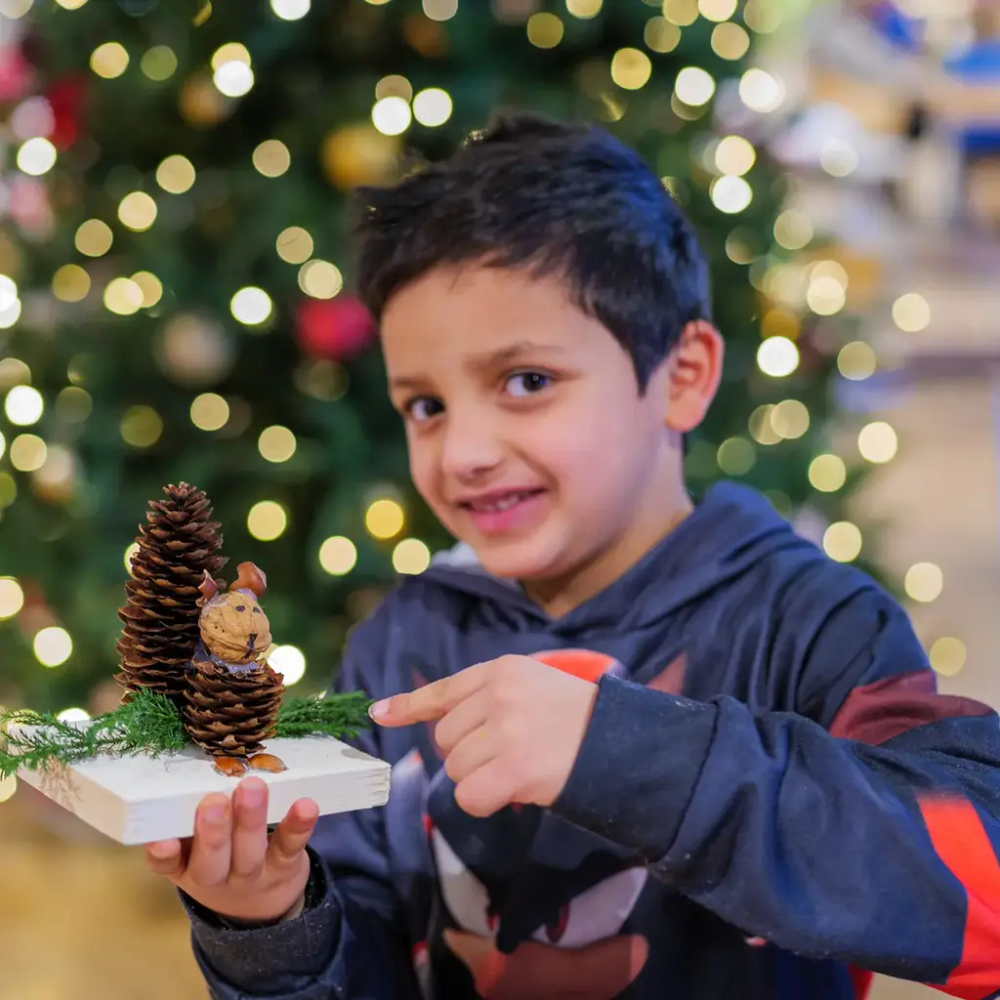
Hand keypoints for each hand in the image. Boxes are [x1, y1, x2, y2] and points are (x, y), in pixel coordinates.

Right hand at [144, 776, 318, 924]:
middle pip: (210, 862)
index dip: (163, 854)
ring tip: (253, 788)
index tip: (162, 840)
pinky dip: (297, 826)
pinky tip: (305, 806)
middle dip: (212, 832)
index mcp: (185, 867)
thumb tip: (183, 771)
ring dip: (251, 821)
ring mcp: (252, 876)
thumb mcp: (194, 851)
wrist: (261, 910)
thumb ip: (188, 819)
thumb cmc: (220, 862)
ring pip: (249, 854)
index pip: (167, 864)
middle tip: (213, 801)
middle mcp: (214, 878)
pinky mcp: (285, 867)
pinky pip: (290, 848)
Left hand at [370, 655, 598, 817]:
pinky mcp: (515, 767)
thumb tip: (432, 722)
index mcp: (503, 670)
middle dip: (468, 754)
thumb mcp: (532, 687)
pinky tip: (512, 792)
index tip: (380, 713)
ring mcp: (507, 730)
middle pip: (445, 738)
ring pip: (456, 769)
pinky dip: (484, 802)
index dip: (409, 705)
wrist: (621, 741)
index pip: (445, 690)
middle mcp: (500, 694)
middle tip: (508, 754)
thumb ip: (486, 698)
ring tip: (520, 768)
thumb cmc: (576, 718)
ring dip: (480, 779)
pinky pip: (469, 795)